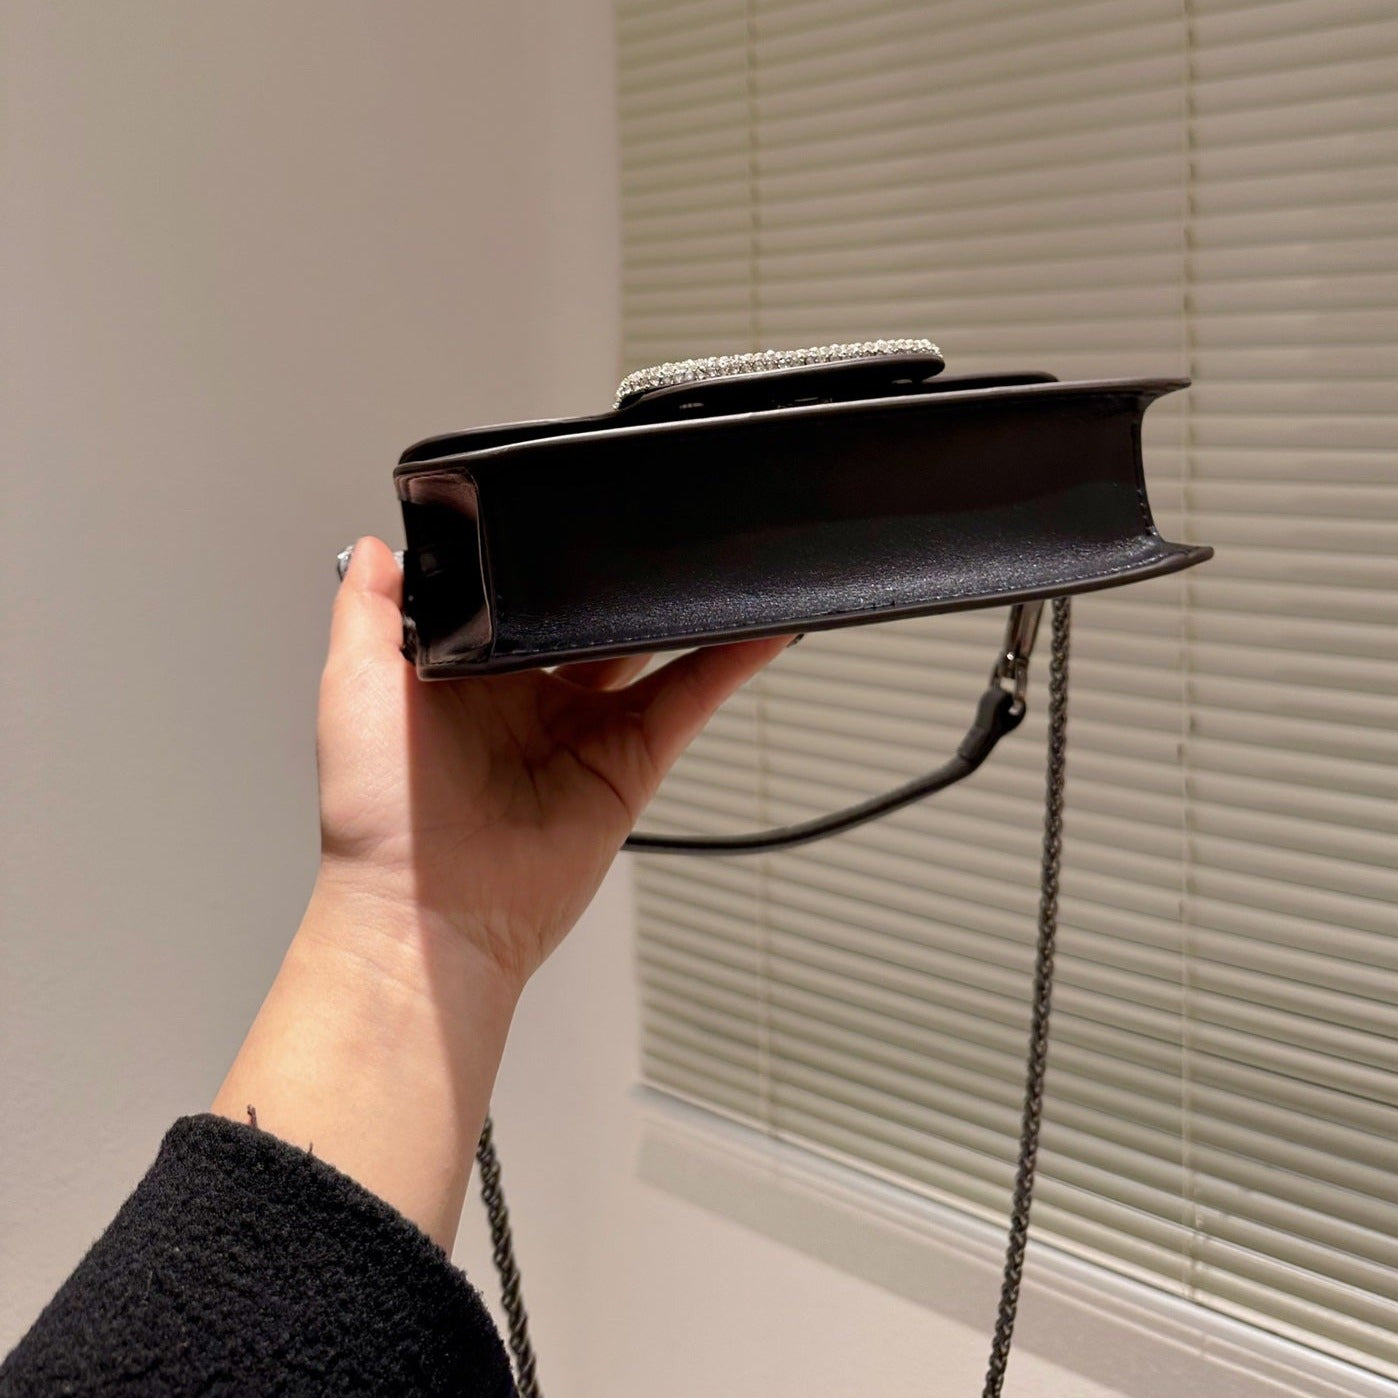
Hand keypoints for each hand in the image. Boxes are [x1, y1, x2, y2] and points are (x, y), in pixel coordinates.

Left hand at [313, 536, 788, 995]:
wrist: (427, 911)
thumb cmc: (380, 819)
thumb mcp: (353, 687)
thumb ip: (367, 610)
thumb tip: (379, 546)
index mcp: (466, 680)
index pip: (517, 607)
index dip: (541, 567)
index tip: (568, 520)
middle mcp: (529, 705)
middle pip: (591, 627)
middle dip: (618, 587)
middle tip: (650, 534)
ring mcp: (584, 734)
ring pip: (650, 658)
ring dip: (687, 615)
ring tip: (720, 564)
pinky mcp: (628, 765)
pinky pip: (686, 703)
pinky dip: (728, 663)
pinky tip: (757, 626)